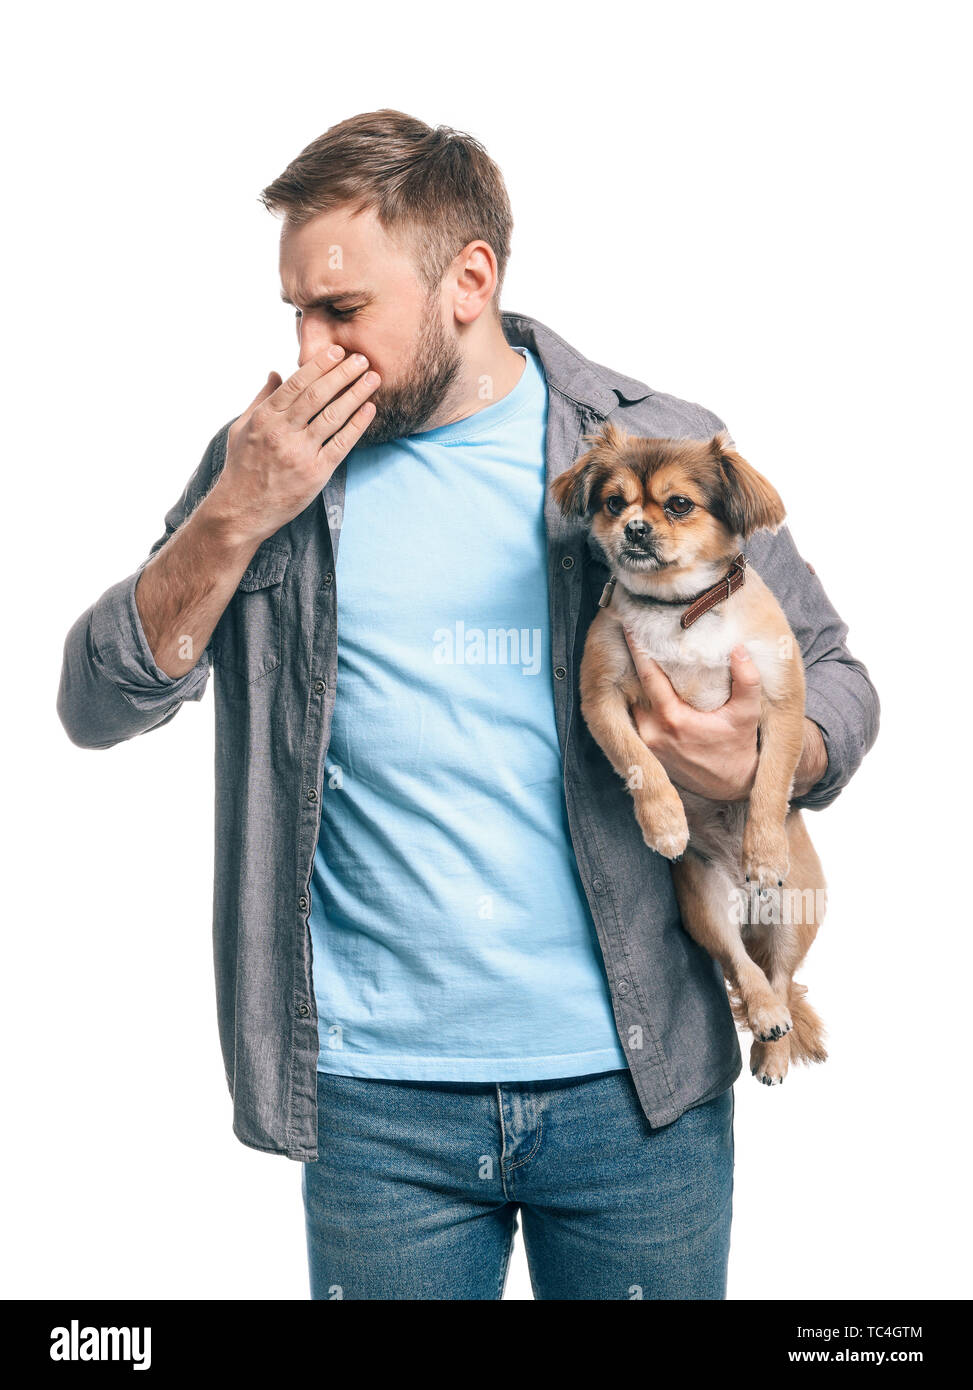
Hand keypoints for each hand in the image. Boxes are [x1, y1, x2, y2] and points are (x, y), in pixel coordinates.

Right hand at [204, 347, 380, 545]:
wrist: (242, 510)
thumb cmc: (242, 467)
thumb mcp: (241, 427)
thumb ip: (261, 399)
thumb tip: (275, 372)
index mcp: (265, 418)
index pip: (296, 383)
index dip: (319, 364)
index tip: (337, 351)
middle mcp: (282, 433)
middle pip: (318, 395)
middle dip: (342, 373)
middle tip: (362, 358)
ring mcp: (299, 453)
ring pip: (333, 416)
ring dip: (356, 394)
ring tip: (372, 378)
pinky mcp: (315, 473)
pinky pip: (341, 444)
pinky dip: (357, 425)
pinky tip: (369, 409)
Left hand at [623, 629, 760, 800]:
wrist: (731, 785)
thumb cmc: (739, 746)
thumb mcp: (748, 713)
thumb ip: (746, 680)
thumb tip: (738, 648)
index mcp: (672, 720)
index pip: (647, 677)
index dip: (638, 650)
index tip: (629, 626)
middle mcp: (652, 732)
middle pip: (635, 688)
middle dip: (634, 661)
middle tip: (631, 630)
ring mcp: (646, 743)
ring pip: (633, 703)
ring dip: (634, 682)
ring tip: (635, 653)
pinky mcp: (646, 750)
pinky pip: (635, 719)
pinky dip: (637, 701)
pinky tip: (639, 683)